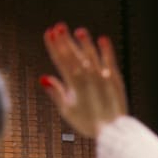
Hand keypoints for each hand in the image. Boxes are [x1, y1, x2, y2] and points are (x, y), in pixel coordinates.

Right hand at [40, 23, 126, 138]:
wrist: (111, 130)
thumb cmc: (88, 123)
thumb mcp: (67, 110)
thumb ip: (56, 92)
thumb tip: (43, 78)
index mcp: (73, 84)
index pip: (60, 60)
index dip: (54, 46)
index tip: (48, 33)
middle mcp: (86, 77)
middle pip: (73, 55)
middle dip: (65, 40)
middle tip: (58, 26)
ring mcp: (101, 76)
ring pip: (91, 54)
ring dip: (84, 42)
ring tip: (79, 31)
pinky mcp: (114, 78)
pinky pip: (109, 61)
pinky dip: (106, 50)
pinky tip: (102, 39)